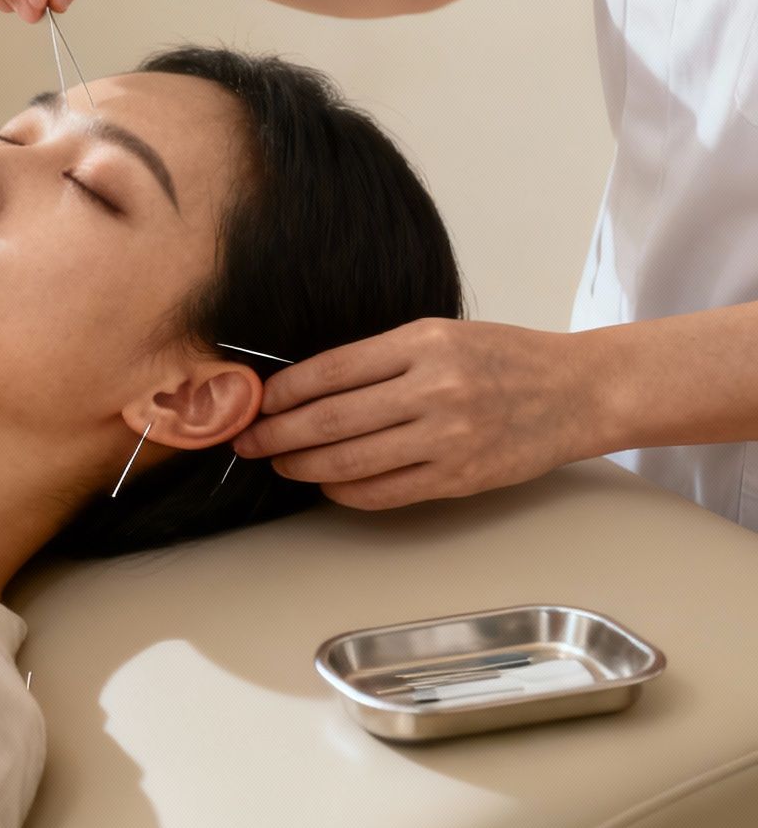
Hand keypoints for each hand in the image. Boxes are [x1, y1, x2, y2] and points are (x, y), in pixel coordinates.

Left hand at [230, 318, 593, 509]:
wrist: (579, 390)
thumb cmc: (504, 358)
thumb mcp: (441, 335)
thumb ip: (380, 359)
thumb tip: (304, 385)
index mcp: (422, 344)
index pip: (329, 370)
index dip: (281, 392)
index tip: (252, 403)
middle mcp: (433, 389)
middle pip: (330, 419)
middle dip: (277, 434)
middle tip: (247, 441)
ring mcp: (449, 437)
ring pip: (352, 460)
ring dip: (303, 466)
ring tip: (280, 464)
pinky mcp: (462, 477)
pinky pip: (386, 491)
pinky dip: (346, 491)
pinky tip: (327, 485)